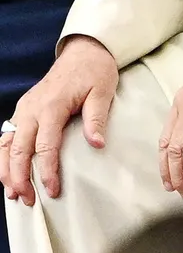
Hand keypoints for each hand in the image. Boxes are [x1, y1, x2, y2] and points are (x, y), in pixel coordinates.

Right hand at [1, 36, 117, 205]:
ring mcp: (24, 109)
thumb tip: (96, 144)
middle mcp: (31, 109)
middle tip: (28, 200)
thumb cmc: (95, 71)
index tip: (53, 190)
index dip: (46, 171)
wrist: (84, 51)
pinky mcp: (23, 110)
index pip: (44, 146)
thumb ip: (96, 118)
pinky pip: (6, 137)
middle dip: (20, 178)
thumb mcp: (103, 91)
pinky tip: (7, 173)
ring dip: (6, 171)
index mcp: (52, 106)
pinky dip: (3, 157)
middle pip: (17, 150)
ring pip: (5, 145)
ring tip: (13, 194)